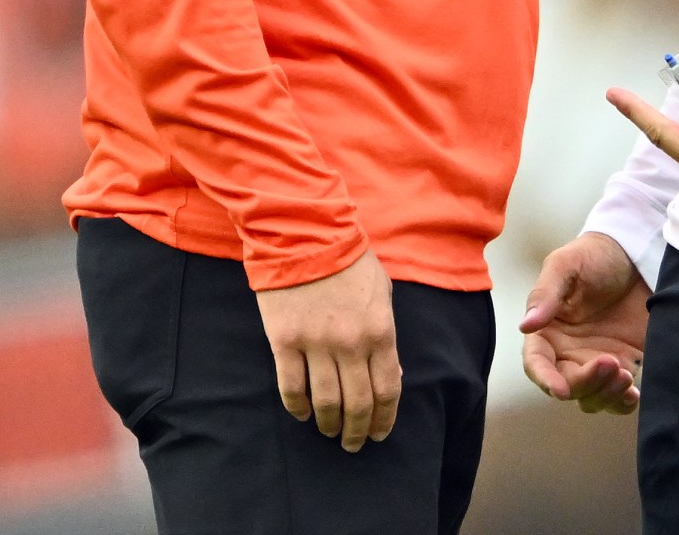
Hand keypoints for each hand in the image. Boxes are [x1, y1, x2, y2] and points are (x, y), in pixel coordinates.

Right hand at [255, 250, 400, 451]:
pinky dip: (298, 407)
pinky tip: (303, 414)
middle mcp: (351, 344)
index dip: (384, 419)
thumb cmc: (348, 260)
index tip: (379, 435)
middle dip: (357, 431)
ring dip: (329, 425)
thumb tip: (393, 374)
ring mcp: (316, 344)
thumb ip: (387, 335)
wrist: (305, 234)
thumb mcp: (383, 293)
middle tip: (353, 444)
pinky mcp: (285, 341)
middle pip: (358, 404)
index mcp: (380, 331)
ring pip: (326, 401)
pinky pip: (291, 387)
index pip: (388, 390)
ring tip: (329, 433)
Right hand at [520, 232, 649, 413]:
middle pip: (568, 384)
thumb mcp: (566, 265)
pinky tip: (632, 394)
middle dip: (586, 382)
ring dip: (605, 394)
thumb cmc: (594, 255)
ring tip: (624, 374)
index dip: (545, 379)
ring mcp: (595, 362)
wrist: (636, 254)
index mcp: (547, 331)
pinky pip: (618, 398)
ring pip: (591, 398)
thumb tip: (526, 326)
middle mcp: (568, 352)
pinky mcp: (623, 366)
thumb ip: (546, 293)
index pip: (537, 363)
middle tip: (609, 363)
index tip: (560, 390)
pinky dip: (622, 403)